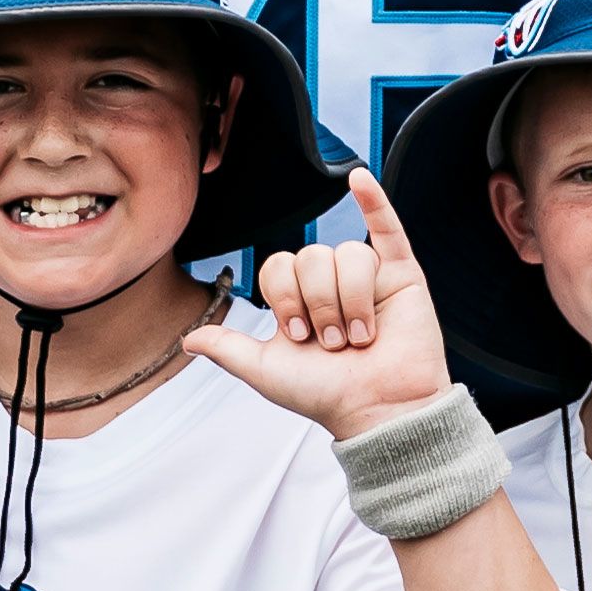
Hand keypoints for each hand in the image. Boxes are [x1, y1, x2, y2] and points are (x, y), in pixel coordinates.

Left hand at [183, 171, 454, 443]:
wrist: (378, 410)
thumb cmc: (328, 394)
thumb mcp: (266, 371)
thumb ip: (229, 348)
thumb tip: (188, 339)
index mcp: (300, 300)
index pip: (278, 265)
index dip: (284, 297)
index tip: (298, 334)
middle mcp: (332, 283)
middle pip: (311, 256)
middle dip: (319, 303)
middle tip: (332, 340)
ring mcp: (368, 277)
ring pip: (347, 254)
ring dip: (349, 300)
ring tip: (359, 336)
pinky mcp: (403, 275)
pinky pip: (387, 227)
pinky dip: (374, 200)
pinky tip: (359, 180)